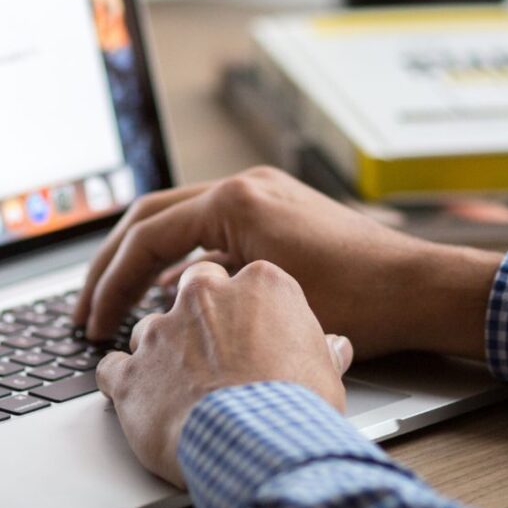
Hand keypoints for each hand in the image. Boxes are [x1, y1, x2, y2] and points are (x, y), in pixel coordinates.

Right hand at [73, 166, 498, 362]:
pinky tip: (169, 297)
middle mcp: (244, 186)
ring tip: (116, 304)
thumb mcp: (262, 299)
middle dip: (110, 267)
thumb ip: (199, 291)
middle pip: (147, 219)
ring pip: (174, 221)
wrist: (423, 290)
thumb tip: (155, 304)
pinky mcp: (274, 211)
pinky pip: (207, 231)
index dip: (110, 284)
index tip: (92, 321)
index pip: (145, 237)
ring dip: (141, 262)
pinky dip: (180, 261)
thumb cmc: (358, 302)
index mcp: (235, 200)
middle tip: (85, 309)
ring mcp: (260, 194)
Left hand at [97, 260, 351, 486]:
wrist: (257, 445)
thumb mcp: (326, 374)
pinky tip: (142, 402)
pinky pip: (112, 368)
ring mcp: (160, 332)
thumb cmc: (297, 409)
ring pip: (149, 330)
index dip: (247, 312)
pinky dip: (123, 382)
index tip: (253, 334)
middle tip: (215, 354)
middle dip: (198, 317)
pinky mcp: (129, 371)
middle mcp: (203, 298)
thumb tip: (333, 348)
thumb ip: (319, 350)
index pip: (244, 281)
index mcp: (259, 286)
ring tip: (184, 391)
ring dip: (162, 354)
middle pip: (192, 292)